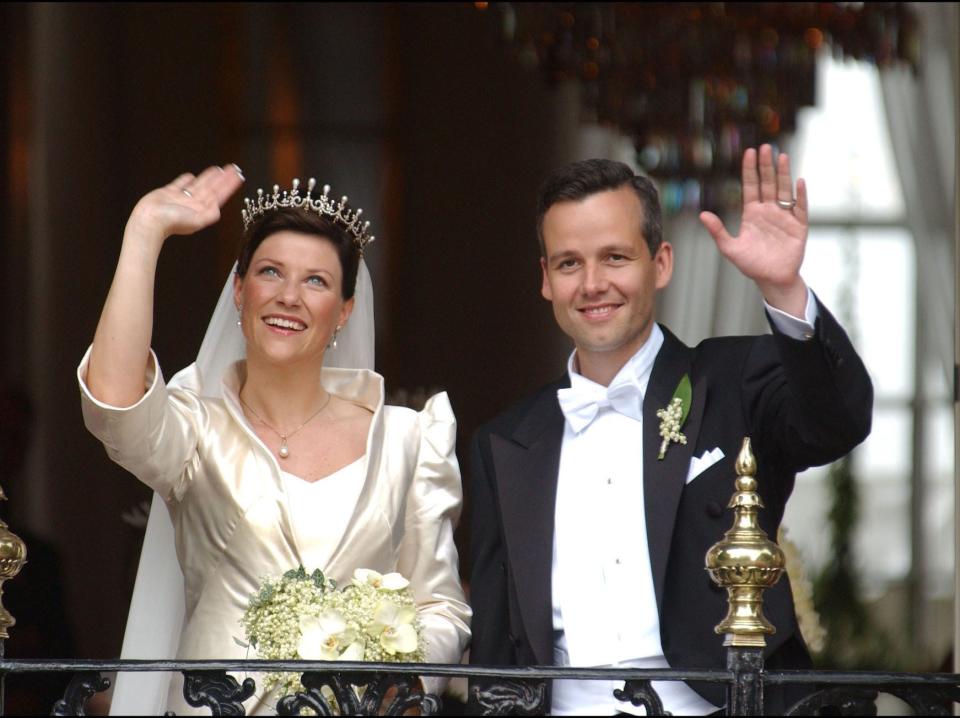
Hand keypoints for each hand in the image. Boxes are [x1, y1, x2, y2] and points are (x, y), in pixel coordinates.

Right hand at [127, 163, 244, 243]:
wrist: (149, 221)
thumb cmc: (171, 222)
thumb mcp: (196, 221)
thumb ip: (210, 214)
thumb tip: (219, 208)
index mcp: (202, 209)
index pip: (220, 194)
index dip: (229, 185)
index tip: (239, 176)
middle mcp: (194, 204)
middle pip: (212, 188)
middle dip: (223, 178)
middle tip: (233, 168)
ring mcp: (181, 198)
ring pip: (199, 184)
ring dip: (209, 177)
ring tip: (218, 169)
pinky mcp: (168, 193)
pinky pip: (180, 184)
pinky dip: (186, 180)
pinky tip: (191, 176)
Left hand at [699, 145, 808, 314]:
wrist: (772, 279)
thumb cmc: (751, 264)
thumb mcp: (730, 248)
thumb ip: (718, 231)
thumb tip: (702, 215)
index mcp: (752, 213)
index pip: (750, 186)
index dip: (750, 170)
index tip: (749, 152)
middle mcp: (769, 210)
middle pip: (768, 183)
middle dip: (766, 166)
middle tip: (765, 147)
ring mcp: (784, 216)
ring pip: (784, 191)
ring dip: (783, 174)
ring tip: (782, 157)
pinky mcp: (799, 226)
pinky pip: (800, 208)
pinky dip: (801, 196)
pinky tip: (799, 182)